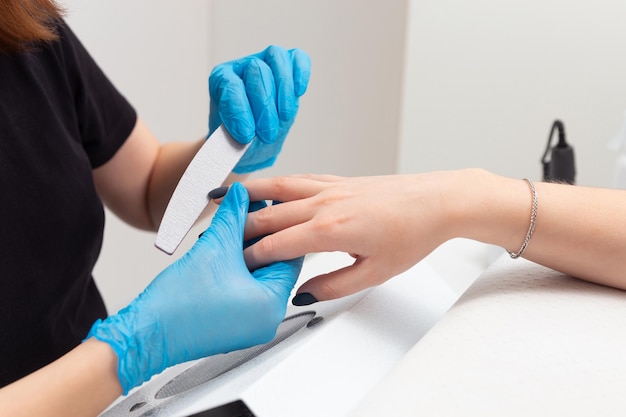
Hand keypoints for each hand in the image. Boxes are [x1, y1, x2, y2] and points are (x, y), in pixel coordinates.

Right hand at [86, 183, 302, 393]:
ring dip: (245, 253)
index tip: (269, 208)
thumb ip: (234, 216)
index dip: (277, 227)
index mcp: (272, 304)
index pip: (290, 256)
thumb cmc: (177, 305)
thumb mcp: (214, 247)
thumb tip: (243, 195)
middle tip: (247, 213)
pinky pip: (245, 292)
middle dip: (259, 239)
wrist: (147, 333)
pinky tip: (224, 253)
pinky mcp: (235, 326)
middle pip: (274, 267)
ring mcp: (251, 326)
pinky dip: (237, 271)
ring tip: (231, 230)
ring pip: (258, 278)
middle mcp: (267, 320)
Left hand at [208, 46, 310, 172]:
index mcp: (221, 80)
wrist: (250, 142)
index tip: (246, 135)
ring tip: (285, 117)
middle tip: (268, 135)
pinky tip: (299, 91)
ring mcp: (266, 63)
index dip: (239, 111)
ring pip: (277, 58)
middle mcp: (242, 67)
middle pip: (256, 70)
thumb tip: (251, 134)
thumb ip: (237, 137)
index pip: (230, 86)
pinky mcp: (288, 67)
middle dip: (264, 106)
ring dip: (284, 89)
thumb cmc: (239, 138)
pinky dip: (301, 72)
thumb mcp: (231, 142)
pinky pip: (298, 58)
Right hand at [240, 173, 465, 303]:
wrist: (438, 202)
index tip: (235, 266)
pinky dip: (276, 182)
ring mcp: (331, 187)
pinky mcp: (340, 180)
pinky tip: (268, 185)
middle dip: (239, 227)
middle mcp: (325, 203)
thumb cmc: (413, 234)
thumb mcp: (374, 273)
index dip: (251, 257)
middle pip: (268, 214)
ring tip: (223, 197)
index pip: (275, 244)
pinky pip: (299, 178)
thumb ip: (333, 285)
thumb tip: (302, 293)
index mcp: (330, 230)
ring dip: (248, 193)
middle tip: (216, 236)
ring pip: (278, 186)